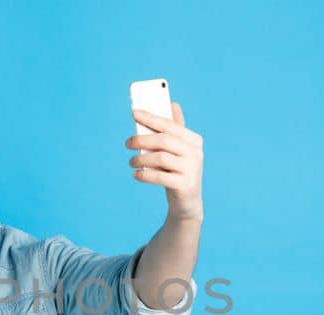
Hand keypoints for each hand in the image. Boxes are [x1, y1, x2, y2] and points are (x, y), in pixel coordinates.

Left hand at [126, 102, 203, 221]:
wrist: (186, 204)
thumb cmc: (177, 172)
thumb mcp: (176, 151)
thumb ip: (174, 129)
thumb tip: (172, 103)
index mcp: (194, 140)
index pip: (170, 125)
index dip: (151, 117)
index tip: (134, 112)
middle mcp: (196, 153)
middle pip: (164, 140)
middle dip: (142, 139)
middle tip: (127, 143)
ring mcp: (192, 170)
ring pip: (160, 158)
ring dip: (141, 159)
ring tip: (131, 162)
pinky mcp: (185, 185)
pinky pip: (159, 177)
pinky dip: (144, 175)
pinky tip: (136, 175)